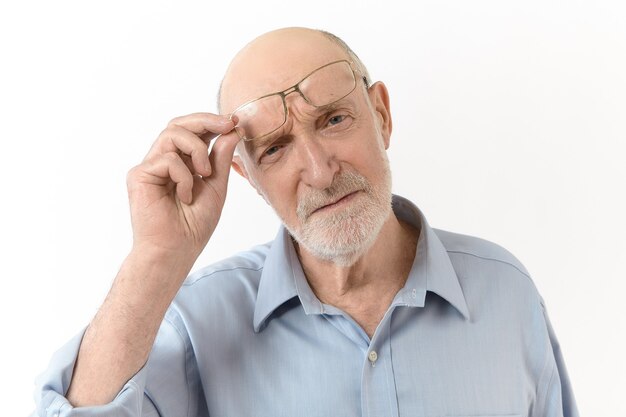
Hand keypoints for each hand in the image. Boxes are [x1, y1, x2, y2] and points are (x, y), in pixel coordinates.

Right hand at [126, 112, 239, 262]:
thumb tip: (232, 130)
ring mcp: (149, 166)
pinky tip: (185, 196)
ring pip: (172, 133)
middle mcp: (162, 161)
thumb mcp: (216, 187)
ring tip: (205, 174)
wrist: (176, 251)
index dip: (211, 122)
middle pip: (178, 124)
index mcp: (180, 163)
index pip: (191, 132)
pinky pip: (167, 158)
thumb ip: (221, 159)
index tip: (233, 122)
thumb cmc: (193, 226)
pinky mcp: (139, 174)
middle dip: (205, 121)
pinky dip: (184, 176)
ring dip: (197, 150)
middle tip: (227, 124)